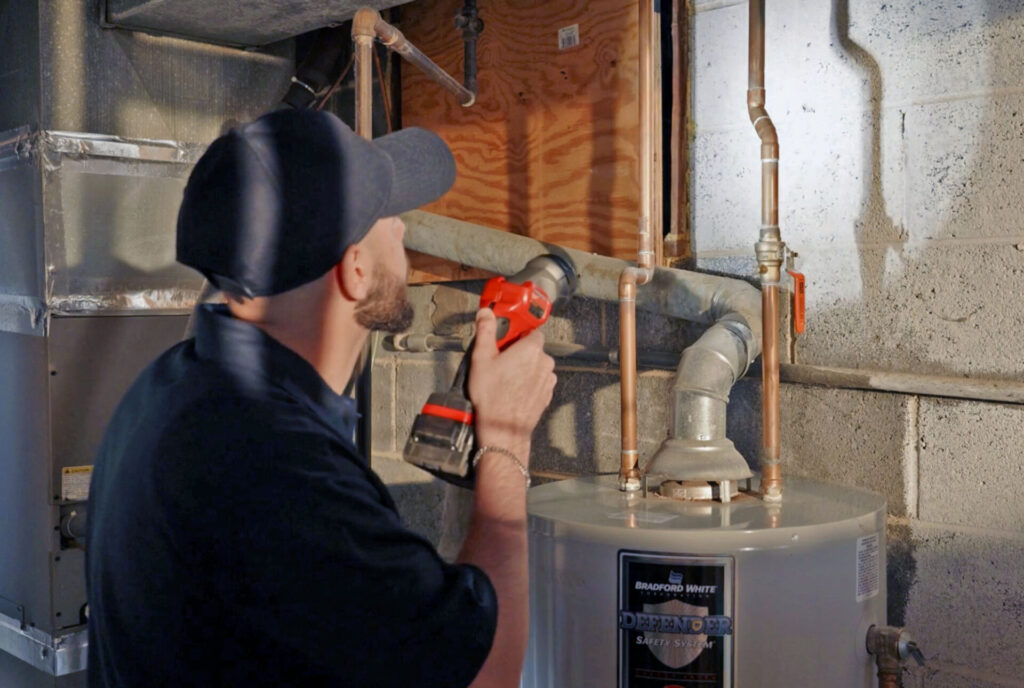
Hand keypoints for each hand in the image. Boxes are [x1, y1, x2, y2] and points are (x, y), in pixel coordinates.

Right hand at [468, 309, 555, 464]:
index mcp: (532, 349)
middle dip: (519, 353)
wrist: (503, 428)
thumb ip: (485, 331)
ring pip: (537, 367)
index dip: (518, 335)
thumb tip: (485, 313)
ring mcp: (548, 381)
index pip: (531, 332)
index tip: (506, 340)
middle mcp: (545, 363)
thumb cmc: (492, 395)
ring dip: (525, 370)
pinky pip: (538, 383)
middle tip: (500, 362)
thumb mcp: (481, 358)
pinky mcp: (547, 396)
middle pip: (534, 350)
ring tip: (505, 380)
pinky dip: (529, 384)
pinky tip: (512, 392)